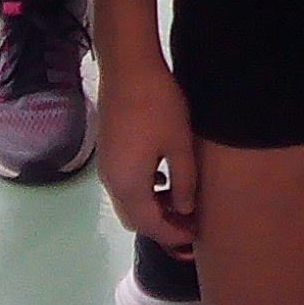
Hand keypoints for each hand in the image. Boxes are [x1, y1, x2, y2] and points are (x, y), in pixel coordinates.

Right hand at [92, 49, 200, 252]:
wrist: (128, 67)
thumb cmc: (157, 105)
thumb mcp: (179, 145)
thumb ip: (184, 182)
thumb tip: (185, 209)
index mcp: (129, 185)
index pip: (150, 225)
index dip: (173, 235)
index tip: (196, 237)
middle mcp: (112, 182)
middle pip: (136, 218)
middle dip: (162, 226)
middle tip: (190, 223)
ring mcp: (107, 167)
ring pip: (129, 202)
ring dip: (153, 208)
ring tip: (182, 203)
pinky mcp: (109, 152)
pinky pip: (126, 185)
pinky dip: (145, 191)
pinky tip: (165, 178)